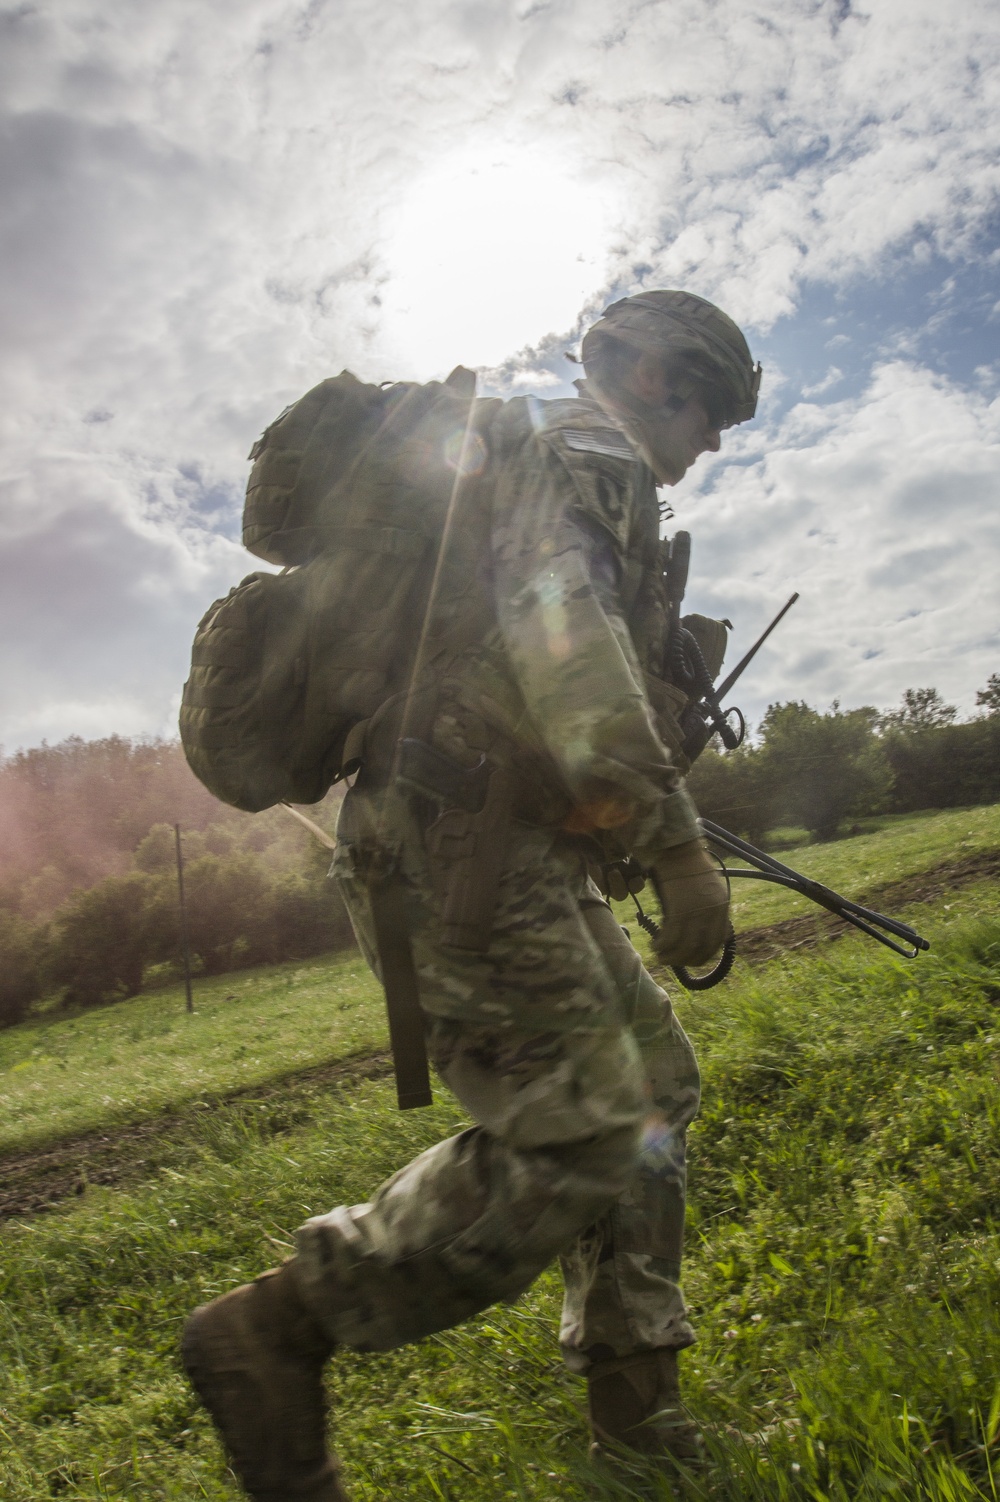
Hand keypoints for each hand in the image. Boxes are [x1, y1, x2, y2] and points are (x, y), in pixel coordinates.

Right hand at [650, 839, 729, 966]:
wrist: (677, 849)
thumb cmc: (690, 866)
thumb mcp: (710, 888)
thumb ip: (711, 910)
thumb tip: (705, 933)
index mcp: (722, 907)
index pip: (718, 942)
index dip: (703, 955)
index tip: (690, 958)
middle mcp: (712, 912)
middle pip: (702, 949)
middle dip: (686, 960)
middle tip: (673, 961)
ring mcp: (696, 911)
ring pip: (685, 947)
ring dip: (672, 957)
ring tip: (660, 956)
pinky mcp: (679, 909)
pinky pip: (671, 937)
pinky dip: (662, 945)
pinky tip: (655, 944)